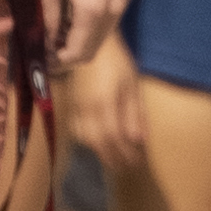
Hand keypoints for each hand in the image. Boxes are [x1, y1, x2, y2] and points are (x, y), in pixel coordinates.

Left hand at [36, 0, 134, 70]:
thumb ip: (48, 12)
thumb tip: (44, 37)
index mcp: (92, 10)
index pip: (77, 53)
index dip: (57, 60)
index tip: (41, 55)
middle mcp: (113, 11)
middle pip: (91, 49)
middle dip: (68, 52)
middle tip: (46, 42)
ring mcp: (123, 2)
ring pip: (101, 36)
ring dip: (80, 37)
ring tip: (58, 23)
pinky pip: (108, 20)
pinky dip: (91, 24)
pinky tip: (75, 7)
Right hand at [73, 30, 150, 171]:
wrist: (91, 43)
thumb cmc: (117, 62)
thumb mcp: (131, 85)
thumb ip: (135, 114)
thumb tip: (138, 140)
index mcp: (105, 105)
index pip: (115, 139)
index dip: (125, 153)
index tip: (136, 162)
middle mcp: (87, 110)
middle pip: (98, 143)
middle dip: (112, 158)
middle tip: (126, 167)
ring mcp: (77, 108)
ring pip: (85, 139)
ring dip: (100, 152)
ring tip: (113, 158)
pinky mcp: (72, 104)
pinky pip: (77, 130)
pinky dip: (87, 141)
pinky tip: (96, 142)